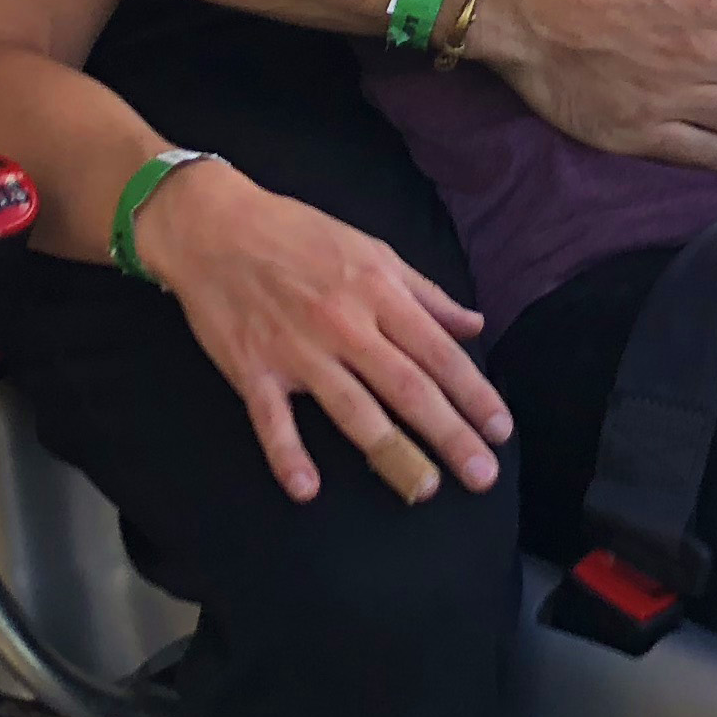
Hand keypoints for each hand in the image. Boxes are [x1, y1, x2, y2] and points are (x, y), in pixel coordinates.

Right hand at [133, 160, 511, 504]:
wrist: (215, 227)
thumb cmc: (300, 234)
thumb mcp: (374, 250)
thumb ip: (426, 293)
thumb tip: (474, 325)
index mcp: (380, 293)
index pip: (439, 353)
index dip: (474, 394)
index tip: (502, 430)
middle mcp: (346, 326)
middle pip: (407, 388)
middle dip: (450, 434)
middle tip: (484, 477)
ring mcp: (297, 351)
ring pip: (353, 408)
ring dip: (390, 452)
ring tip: (424, 488)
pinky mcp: (252, 369)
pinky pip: (272, 419)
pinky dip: (287, 454)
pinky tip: (306, 489)